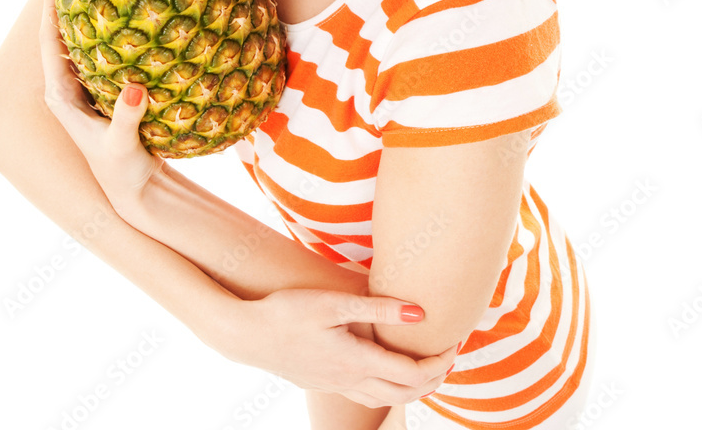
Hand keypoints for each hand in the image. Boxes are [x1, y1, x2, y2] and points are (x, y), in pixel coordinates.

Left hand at [39, 0, 162, 212]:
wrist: (133, 191)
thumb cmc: (123, 171)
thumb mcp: (123, 146)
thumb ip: (126, 118)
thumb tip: (135, 89)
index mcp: (60, 96)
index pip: (49, 42)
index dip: (49, 8)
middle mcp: (67, 87)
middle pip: (61, 32)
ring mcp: (85, 86)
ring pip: (82, 37)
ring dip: (87, 8)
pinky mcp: (104, 88)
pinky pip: (103, 47)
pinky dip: (109, 25)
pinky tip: (125, 5)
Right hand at [229, 288, 460, 407]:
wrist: (246, 334)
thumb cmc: (287, 311)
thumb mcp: (333, 302)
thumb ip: (378, 308)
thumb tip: (421, 314)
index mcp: (358, 360)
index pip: (413, 373)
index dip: (440, 361)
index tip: (455, 342)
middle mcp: (351, 380)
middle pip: (407, 393)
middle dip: (435, 378)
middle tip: (451, 355)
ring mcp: (336, 385)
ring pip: (388, 399)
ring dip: (415, 386)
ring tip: (429, 364)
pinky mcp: (324, 383)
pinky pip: (369, 395)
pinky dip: (391, 388)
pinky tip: (387, 371)